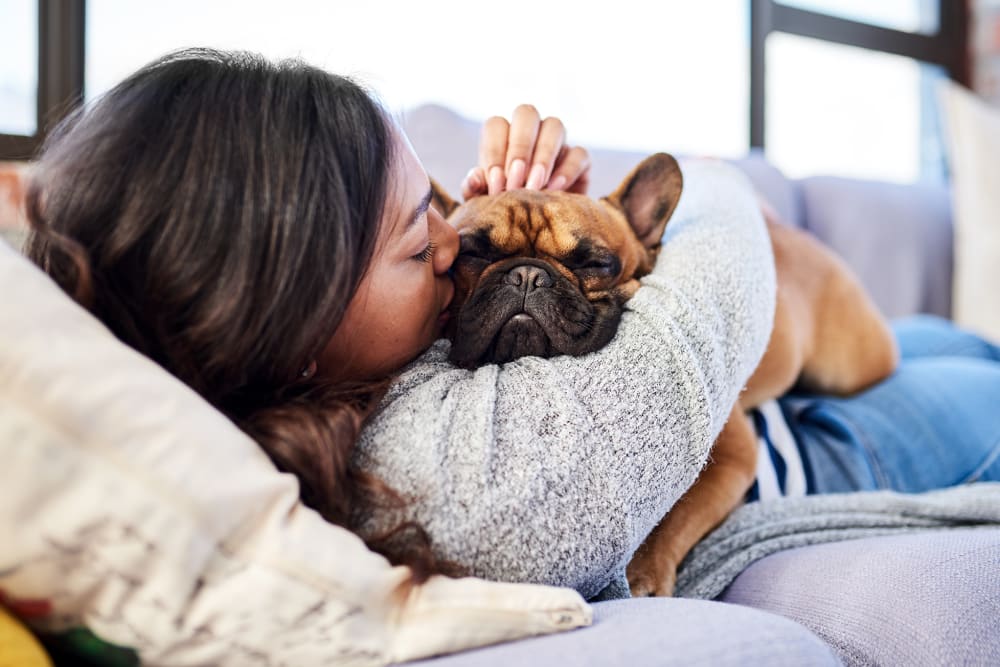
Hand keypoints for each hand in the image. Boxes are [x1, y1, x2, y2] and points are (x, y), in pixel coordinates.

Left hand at [461, 104, 590, 198]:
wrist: (536, 232)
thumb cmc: (505, 211)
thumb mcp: (484, 204)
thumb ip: (474, 190)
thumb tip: (475, 177)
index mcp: (502, 137)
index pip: (496, 126)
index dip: (495, 153)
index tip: (495, 185)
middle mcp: (531, 133)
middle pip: (526, 114)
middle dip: (520, 147)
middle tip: (515, 181)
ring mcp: (558, 143)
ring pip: (555, 126)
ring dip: (543, 156)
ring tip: (534, 187)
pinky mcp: (580, 161)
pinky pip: (579, 153)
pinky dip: (567, 170)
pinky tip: (554, 190)